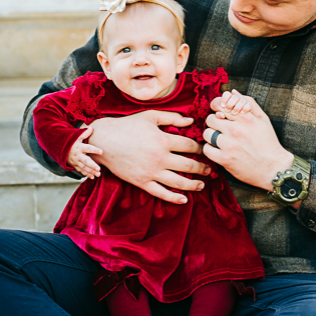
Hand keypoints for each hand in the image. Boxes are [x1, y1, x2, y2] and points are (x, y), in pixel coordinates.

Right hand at [67, 126, 102, 178]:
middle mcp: (78, 155)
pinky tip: (93, 177)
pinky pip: (81, 171)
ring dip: (91, 171)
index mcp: (79, 147)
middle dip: (92, 165)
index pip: (88, 148)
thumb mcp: (77, 136)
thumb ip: (85, 133)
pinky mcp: (74, 165)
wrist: (60, 148)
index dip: (94, 150)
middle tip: (99, 169)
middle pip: (86, 161)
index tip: (101, 151)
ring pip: (84, 167)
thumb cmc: (71, 141)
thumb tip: (92, 128)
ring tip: (98, 174)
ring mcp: (76, 161)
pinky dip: (86, 174)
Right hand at [89, 110, 210, 204]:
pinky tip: (184, 199)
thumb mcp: (151, 116)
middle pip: (189, 165)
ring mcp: (152, 172)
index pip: (190, 146)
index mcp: (163, 140)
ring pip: (179, 183)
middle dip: (202, 167)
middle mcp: (160, 158)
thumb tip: (191, 121)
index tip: (204, 149)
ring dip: (194, 184)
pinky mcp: (143, 183)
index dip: (200, 147)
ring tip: (202, 184)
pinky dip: (175, 198)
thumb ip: (172, 118)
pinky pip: (162, 193)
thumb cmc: (128, 126)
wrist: (105, 141)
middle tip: (210, 169)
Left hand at [203, 95, 295, 197]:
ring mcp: (229, 145)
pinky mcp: (225, 159)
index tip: (219, 113)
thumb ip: (248, 103)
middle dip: (214, 122)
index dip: (216, 108)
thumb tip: (233, 91)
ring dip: (211, 136)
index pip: (220, 105)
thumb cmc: (268, 143)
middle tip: (220, 128)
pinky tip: (218, 150)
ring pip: (207, 133)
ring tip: (219, 139)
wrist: (274, 169)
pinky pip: (207, 149)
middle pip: (211, 119)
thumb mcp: (263, 120)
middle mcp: (236, 130)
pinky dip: (210, 149)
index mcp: (245, 118)